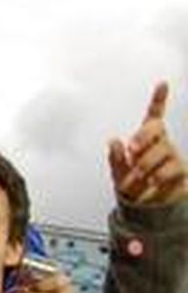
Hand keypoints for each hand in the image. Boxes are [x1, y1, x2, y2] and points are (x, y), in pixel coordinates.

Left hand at [108, 82, 185, 206]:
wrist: (145, 208)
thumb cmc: (131, 186)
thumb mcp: (118, 173)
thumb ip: (115, 158)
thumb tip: (113, 140)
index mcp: (145, 140)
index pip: (154, 116)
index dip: (159, 100)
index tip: (162, 84)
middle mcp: (160, 144)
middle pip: (156, 129)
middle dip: (143, 136)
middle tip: (132, 149)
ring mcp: (171, 156)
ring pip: (162, 150)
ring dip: (146, 163)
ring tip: (138, 175)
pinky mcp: (178, 171)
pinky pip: (170, 169)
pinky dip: (158, 176)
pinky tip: (151, 182)